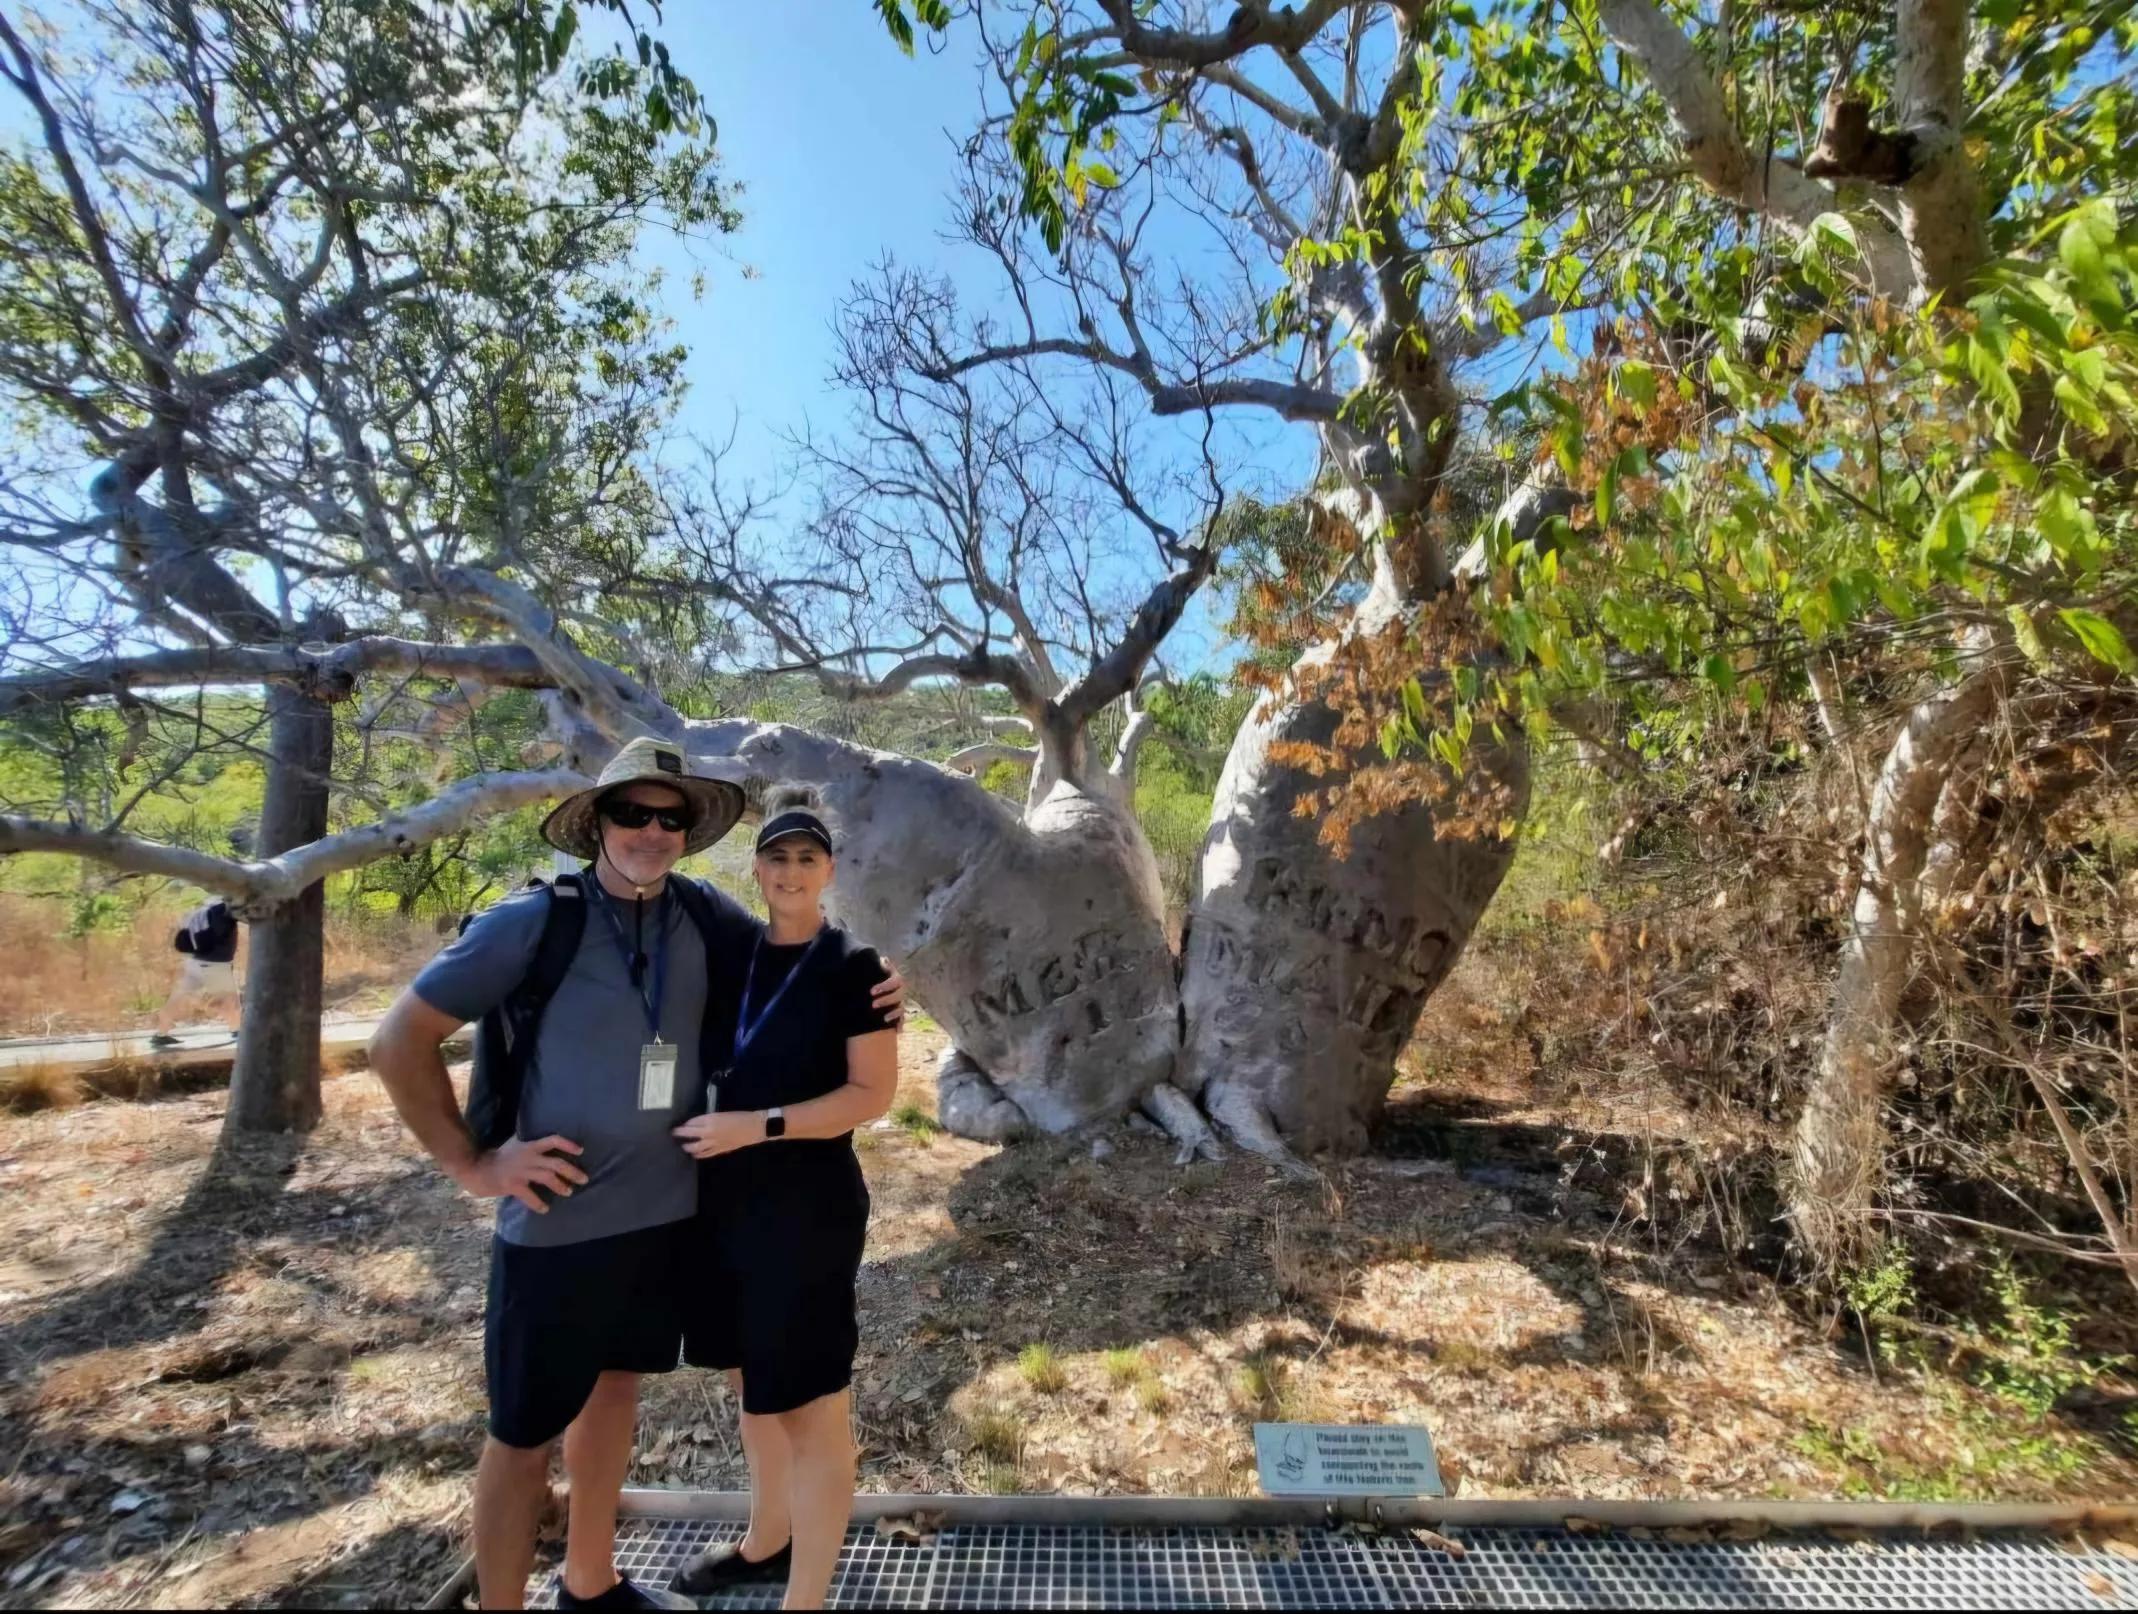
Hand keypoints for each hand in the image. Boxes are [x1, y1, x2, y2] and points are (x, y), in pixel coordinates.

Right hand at [455, 1134, 585, 1213]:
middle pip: (556, 1163)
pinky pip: (530, 1196)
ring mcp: (520, 1171)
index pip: (553, 1140)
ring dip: (561, 1186)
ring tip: (569, 1192)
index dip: (568, 1144)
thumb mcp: (514, 1145)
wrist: (475, 1167)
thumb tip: (544, 1145)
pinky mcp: (512, 1185)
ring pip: (547, 1178)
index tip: (581, 1150)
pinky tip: (545, 1209)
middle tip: (584, 1179)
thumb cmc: (496, 1158)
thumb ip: (529, 1144)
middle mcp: (528, 1157)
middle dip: (572, 1171)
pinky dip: (539, 1204)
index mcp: (529, 1146)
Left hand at [673, 1110, 765, 1158]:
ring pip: (695, 1147)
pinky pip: (706, 1154)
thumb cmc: (740, 1117)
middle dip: (680, 1134)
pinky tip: (695, 1155)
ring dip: (688, 1147)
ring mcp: (714, 1143)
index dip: (685, 1124)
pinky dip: (699, 1155)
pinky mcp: (720, 1150)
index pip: (692, 1123)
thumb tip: (699, 1124)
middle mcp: (709, 1132)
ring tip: (684, 1146)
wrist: (754, 1127)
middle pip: (690, 1134)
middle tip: (674, 1134)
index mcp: (710, 1120)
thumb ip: (709, 1119)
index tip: (680, 1125)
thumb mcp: (722, 1114)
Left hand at [872, 955, 907, 1027]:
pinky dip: (900, 1024)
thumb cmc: (872, 976)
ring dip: (893, 1013)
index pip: (894, 981)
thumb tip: (883, 960)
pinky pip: (902, 1019)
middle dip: (886, 1000)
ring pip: (901, 1008)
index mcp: (895, 978)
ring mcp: (900, 1001)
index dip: (884, 987)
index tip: (871, 992)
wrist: (873, 986)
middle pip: (898, 996)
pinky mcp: (899, 1012)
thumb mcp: (874, 970)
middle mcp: (900, 989)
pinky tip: (898, 1030)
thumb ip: (878, 965)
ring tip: (883, 1019)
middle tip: (873, 1005)